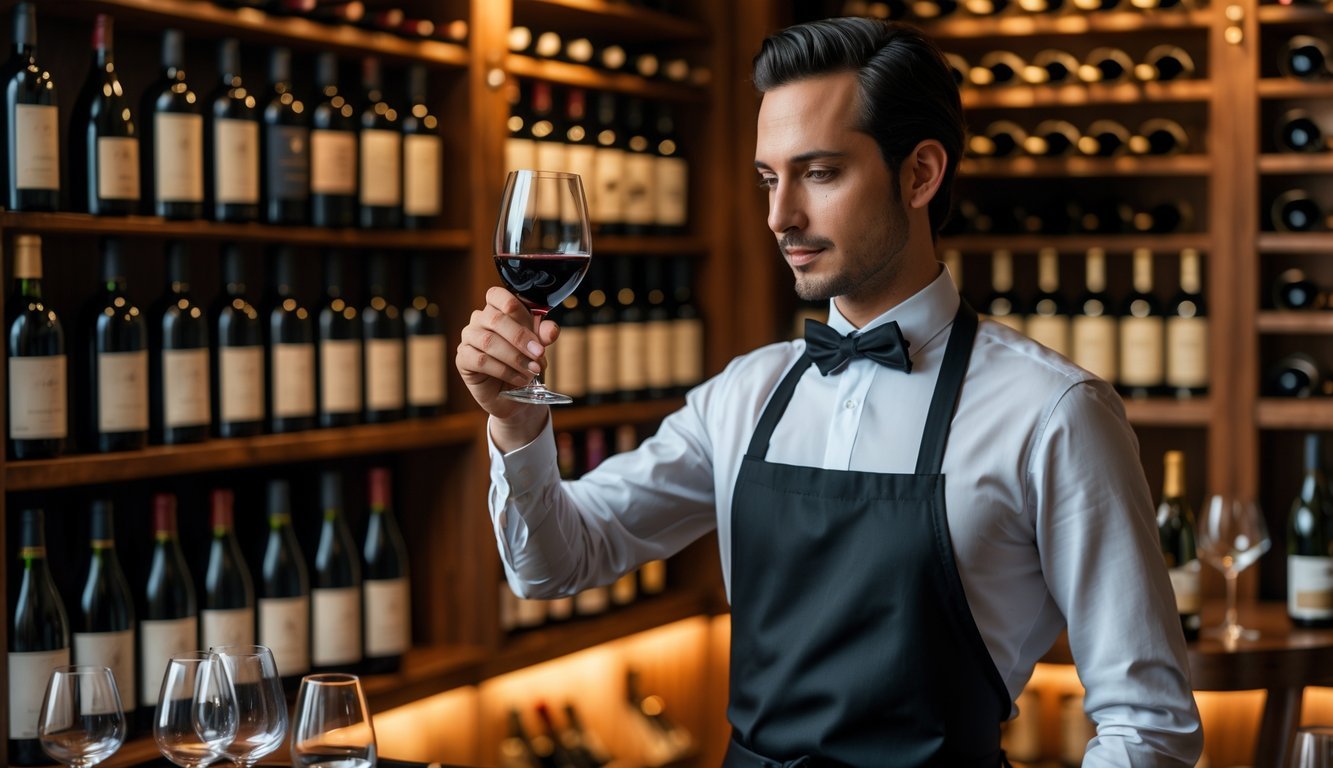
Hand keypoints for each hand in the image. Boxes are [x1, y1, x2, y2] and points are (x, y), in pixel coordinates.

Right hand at [456, 287, 558, 445]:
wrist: (512, 394)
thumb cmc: (522, 363)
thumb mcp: (537, 347)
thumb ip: (543, 335)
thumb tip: (550, 330)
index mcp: (497, 309)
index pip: (497, 295)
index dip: (515, 307)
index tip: (534, 325)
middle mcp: (479, 320)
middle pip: (496, 319)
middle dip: (521, 338)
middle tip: (538, 354)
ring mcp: (468, 338)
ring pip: (488, 341)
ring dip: (515, 357)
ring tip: (531, 370)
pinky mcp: (463, 359)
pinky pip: (481, 361)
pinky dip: (504, 371)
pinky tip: (518, 379)